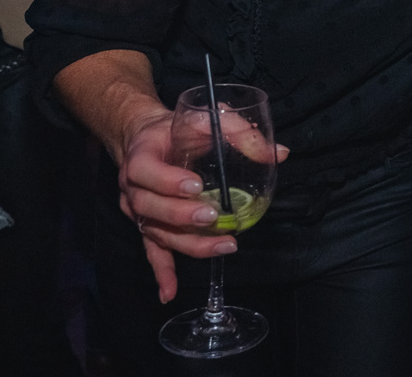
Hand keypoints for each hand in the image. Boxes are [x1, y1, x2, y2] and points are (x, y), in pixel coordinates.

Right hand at [114, 108, 288, 302]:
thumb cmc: (176, 128)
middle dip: (182, 216)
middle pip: (150, 208)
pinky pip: (152, 252)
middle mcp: (133, 188)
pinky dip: (162, 272)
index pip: (146, 172)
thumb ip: (239, 132)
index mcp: (141, 157)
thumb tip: (279, 154)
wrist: (144, 138)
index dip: (168, 181)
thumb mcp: (205, 119)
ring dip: (187, 244)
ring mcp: (137, 211)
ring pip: (156, 233)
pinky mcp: (146, 226)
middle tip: (213, 217)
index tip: (196, 185)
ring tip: (221, 246)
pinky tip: (168, 293)